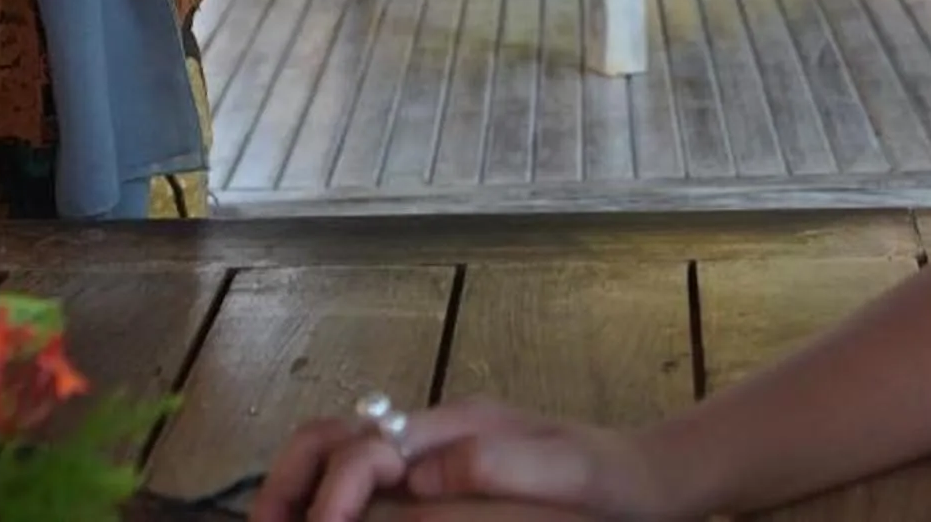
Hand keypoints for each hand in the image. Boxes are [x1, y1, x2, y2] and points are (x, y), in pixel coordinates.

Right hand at [253, 399, 682, 521]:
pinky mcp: (436, 480)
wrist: (643, 480)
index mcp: (454, 426)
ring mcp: (430, 454)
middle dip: (287, 482)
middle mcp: (431, 432)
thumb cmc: (607, 478)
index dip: (332, 490)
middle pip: (330, 436)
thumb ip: (492, 462)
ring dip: (297, 492)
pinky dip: (329, 503)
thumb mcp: (562, 470)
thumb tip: (413, 474)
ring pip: (336, 455)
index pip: (364, 444)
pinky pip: (366, 484)